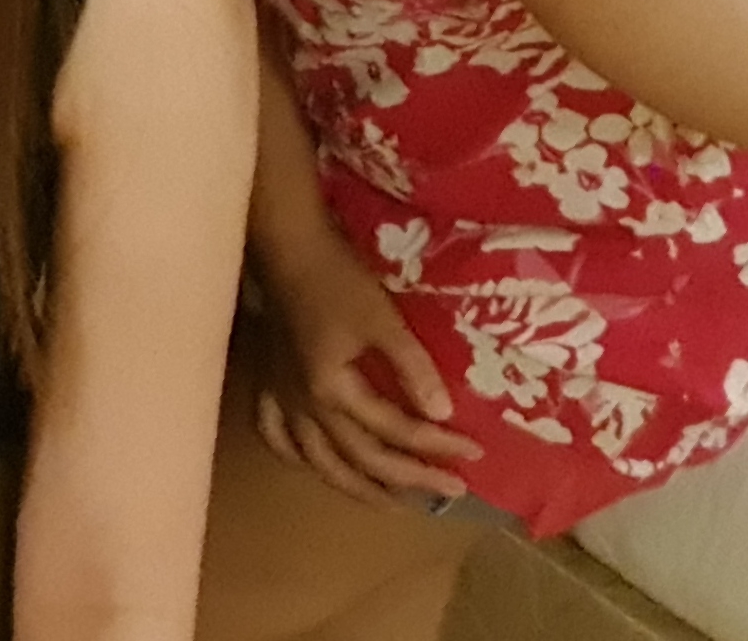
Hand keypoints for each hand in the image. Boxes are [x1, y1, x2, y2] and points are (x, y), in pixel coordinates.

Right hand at [250, 240, 486, 508]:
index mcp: (331, 389)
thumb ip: (412, 367)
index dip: (438, 445)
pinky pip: (275, 434)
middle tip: (451, 488)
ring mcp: (283, 397)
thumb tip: (443, 413)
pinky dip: (296, 456)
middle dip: (410, 479)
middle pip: (361, 458)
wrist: (288, 247)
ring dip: (356, 487)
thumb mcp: (383, 319)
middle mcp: (305, 404)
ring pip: (317, 461)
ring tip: (391, 501)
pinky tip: (314, 463)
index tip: (477, 451)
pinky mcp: (271, 383)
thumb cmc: (337, 278)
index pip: (395, 430)